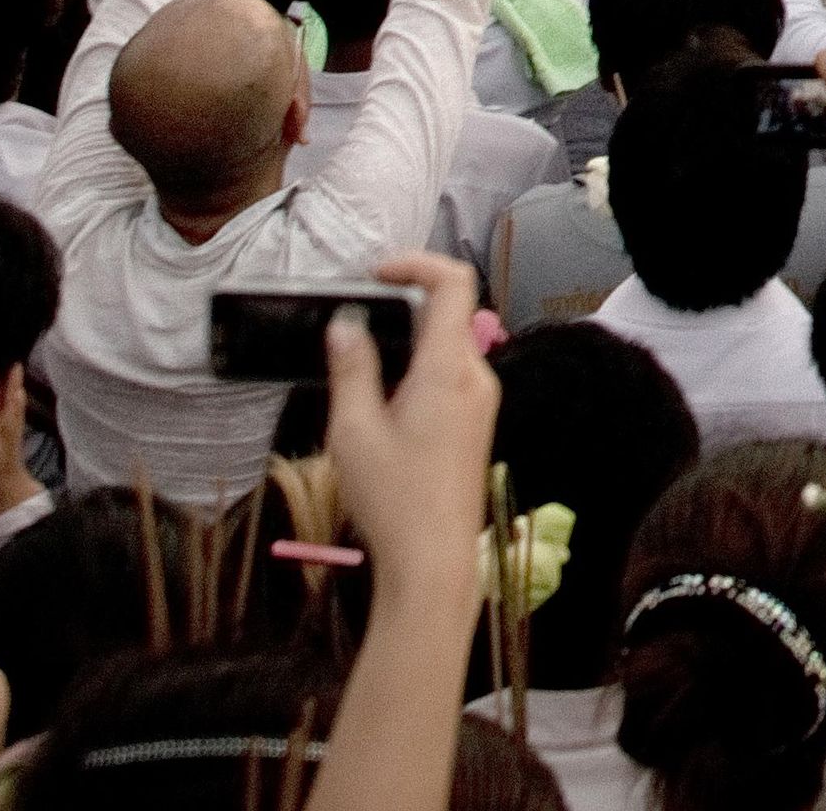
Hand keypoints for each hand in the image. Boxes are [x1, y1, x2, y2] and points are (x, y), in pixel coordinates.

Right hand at [321, 248, 502, 609]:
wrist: (434, 563)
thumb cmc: (394, 500)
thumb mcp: (354, 430)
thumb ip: (351, 369)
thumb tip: (345, 325)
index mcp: (449, 369)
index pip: (452, 282)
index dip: (415, 262)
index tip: (375, 273)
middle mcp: (475, 378)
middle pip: (447, 315)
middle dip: (399, 310)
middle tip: (353, 326)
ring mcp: (480, 404)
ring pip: (445, 349)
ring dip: (406, 346)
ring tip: (358, 372)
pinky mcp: (476, 426)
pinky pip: (449, 379)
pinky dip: (417, 374)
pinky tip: (381, 407)